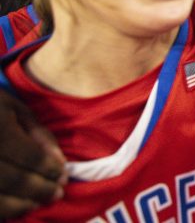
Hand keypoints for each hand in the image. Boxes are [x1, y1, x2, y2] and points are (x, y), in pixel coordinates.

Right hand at [0, 90, 66, 216]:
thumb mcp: (15, 109)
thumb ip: (38, 134)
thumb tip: (58, 162)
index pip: (30, 156)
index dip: (50, 169)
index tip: (63, 176)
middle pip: (13, 179)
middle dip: (39, 189)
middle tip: (57, 193)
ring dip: (19, 204)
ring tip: (37, 202)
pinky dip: (0, 209)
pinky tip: (14, 206)